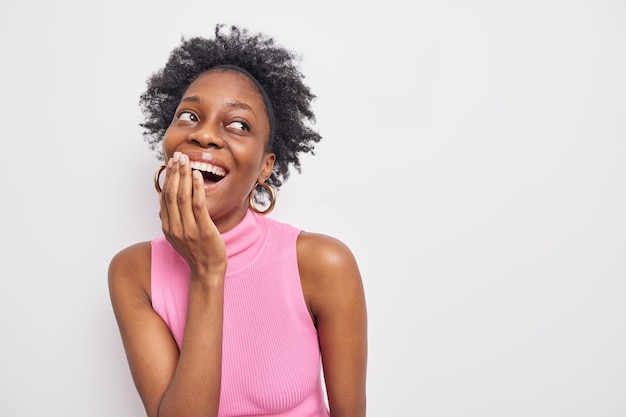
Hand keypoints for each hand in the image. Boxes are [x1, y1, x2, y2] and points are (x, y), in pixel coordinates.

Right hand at [159, 152, 226, 277]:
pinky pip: (198, 204)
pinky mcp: (203, 229)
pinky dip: (197, 188)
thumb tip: (166, 203)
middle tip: (178, 156)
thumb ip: (173, 219)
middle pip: (171, 194)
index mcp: (168, 227)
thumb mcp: (179, 235)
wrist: (207, 271)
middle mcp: (175, 227)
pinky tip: (198, 175)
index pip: (164, 197)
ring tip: (186, 160)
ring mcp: (188, 229)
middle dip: (174, 173)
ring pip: (182, 196)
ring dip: (183, 176)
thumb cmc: (197, 252)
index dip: (167, 179)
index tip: (171, 163)